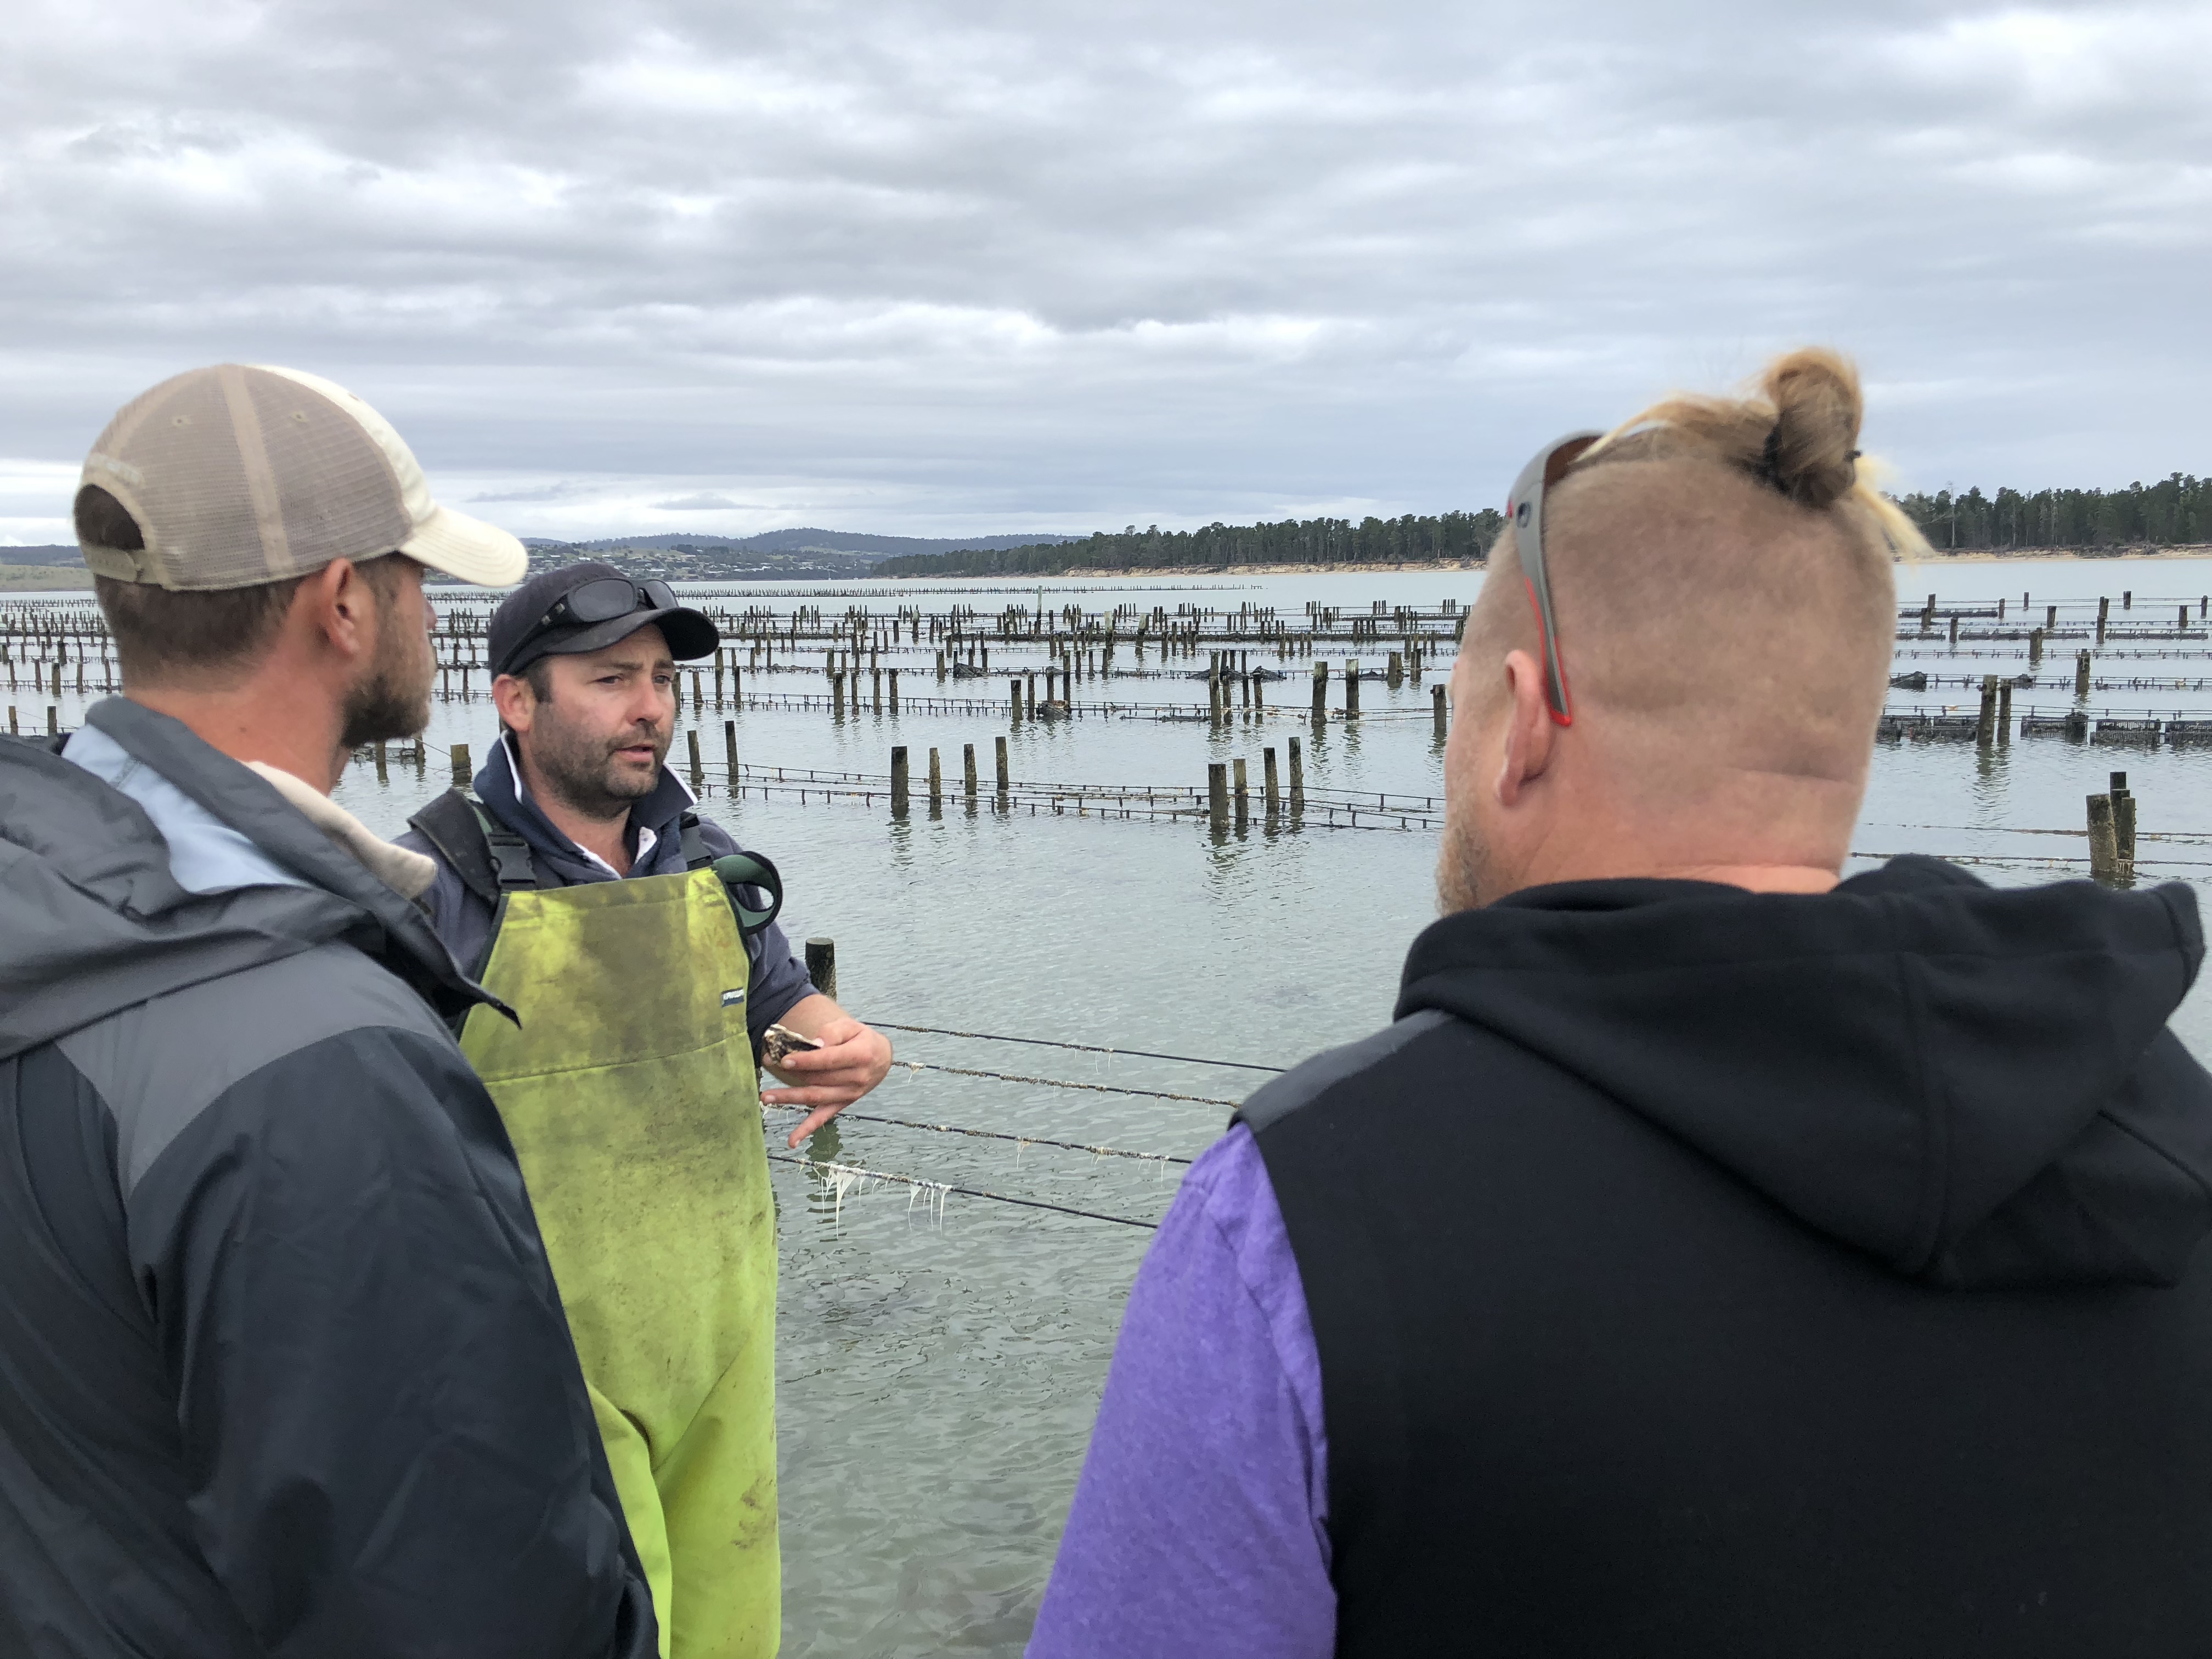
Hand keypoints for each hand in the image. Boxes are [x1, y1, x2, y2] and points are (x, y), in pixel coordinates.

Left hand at [761, 1002, 892, 1146]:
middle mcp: (856, 1079)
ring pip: (815, 1097)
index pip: (829, 1060)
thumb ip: (833, 1032)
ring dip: (789, 1098)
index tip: (785, 1060)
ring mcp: (849, 1095)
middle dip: (791, 1072)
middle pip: (818, 1078)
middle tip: (768, 1063)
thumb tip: (815, 1044)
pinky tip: (791, 1141)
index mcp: (860, 1056)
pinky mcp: (841, 1104)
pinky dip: (806, 1130)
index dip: (806, 1061)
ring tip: (766, 1097)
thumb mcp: (851, 1027)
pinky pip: (823, 1118)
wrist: (880, 1059)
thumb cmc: (861, 1040)